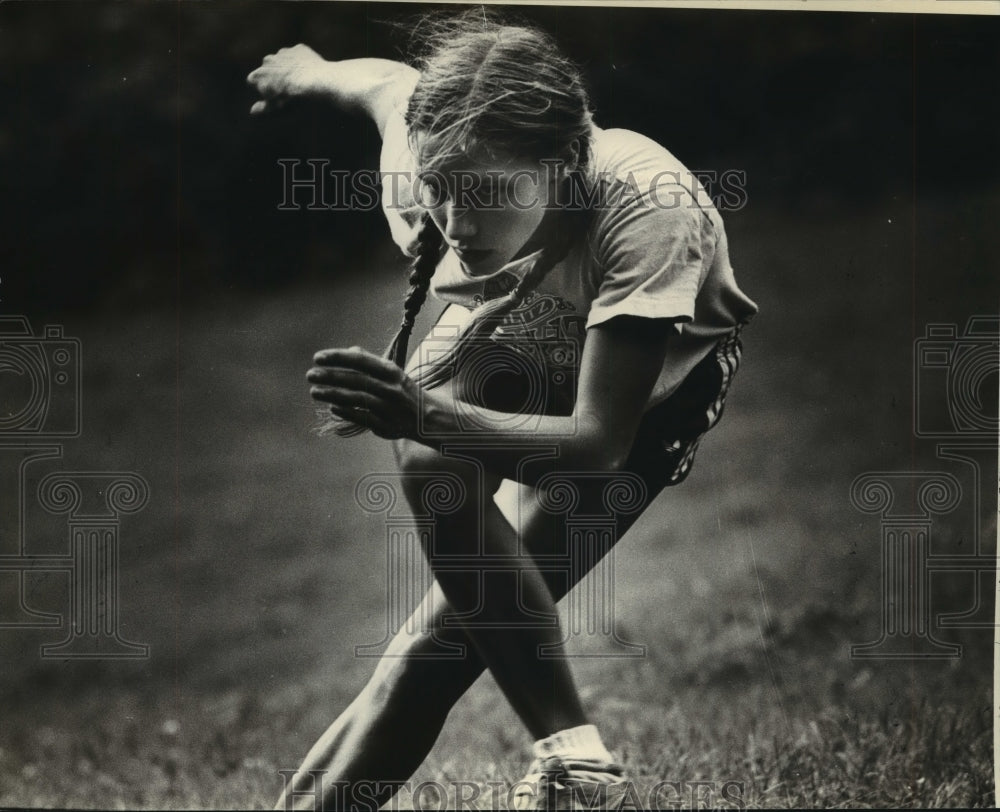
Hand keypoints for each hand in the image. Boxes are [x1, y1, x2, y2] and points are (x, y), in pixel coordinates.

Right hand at [247, 44, 331, 114]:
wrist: (317, 81)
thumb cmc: (295, 98)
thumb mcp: (279, 107)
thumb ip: (264, 108)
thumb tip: (253, 111)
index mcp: (258, 75)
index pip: (253, 82)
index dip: (263, 90)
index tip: (274, 97)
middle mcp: (267, 60)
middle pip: (267, 70)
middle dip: (274, 78)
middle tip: (288, 90)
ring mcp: (283, 53)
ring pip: (282, 61)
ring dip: (287, 69)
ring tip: (300, 82)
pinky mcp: (298, 48)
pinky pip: (298, 55)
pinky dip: (301, 62)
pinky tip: (310, 72)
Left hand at [307, 346, 425, 440]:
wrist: (429, 419)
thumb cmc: (405, 392)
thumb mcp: (393, 373)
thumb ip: (371, 363)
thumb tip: (350, 351)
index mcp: (392, 372)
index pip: (361, 361)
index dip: (338, 358)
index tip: (318, 357)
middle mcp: (390, 389)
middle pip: (356, 380)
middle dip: (330, 377)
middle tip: (310, 375)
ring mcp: (388, 408)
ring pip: (356, 399)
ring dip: (332, 395)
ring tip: (314, 392)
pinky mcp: (386, 426)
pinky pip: (362, 418)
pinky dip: (346, 412)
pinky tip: (332, 407)